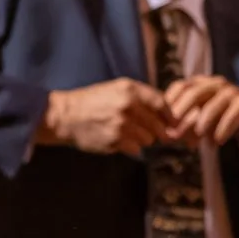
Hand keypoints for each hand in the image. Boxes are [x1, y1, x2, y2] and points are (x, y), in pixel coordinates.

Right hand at [37, 79, 173, 155]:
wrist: (66, 116)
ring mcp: (122, 124)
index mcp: (130, 89)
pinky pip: (136, 149)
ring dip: (142, 139)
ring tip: (127, 133)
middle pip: (158, 125)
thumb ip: (140, 97)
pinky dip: (131, 147)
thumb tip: (166, 111)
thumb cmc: (92, 101)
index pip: (162, 104)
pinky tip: (119, 140)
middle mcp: (128, 105)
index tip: (172, 123)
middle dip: (157, 131)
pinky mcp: (115, 141)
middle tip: (152, 132)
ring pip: (148, 139)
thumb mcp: (116, 88)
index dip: (169, 116)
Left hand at [162, 74, 238, 152]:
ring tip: (193, 143)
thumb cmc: (223, 115)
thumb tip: (167, 137)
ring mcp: (231, 92)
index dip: (169, 103)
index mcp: (202, 83)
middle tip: (173, 135)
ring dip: (199, 127)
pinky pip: (229, 119)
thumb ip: (186, 121)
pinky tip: (215, 143)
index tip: (161, 122)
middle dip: (181, 116)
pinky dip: (220, 132)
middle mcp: (215, 83)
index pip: (180, 86)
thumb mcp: (203, 114)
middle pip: (193, 95)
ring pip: (210, 108)